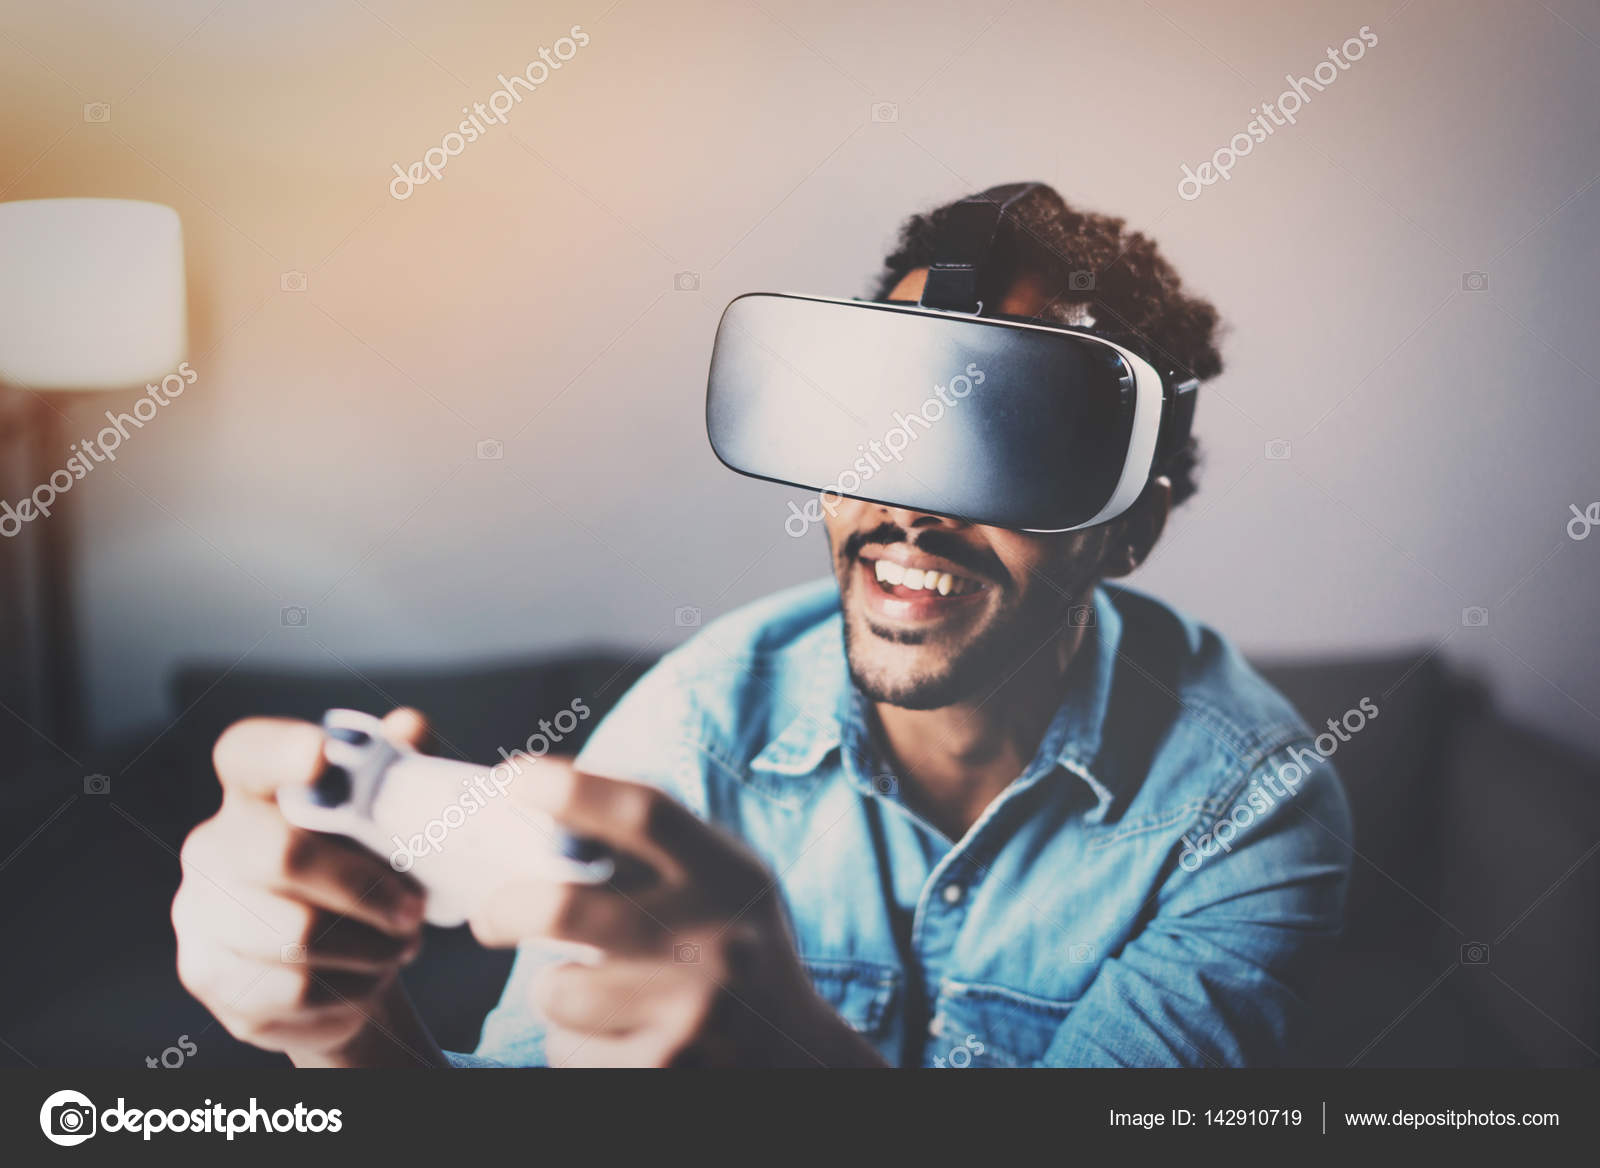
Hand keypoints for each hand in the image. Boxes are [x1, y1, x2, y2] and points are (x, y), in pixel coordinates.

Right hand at [172, 709, 443, 1066]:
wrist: (346, 969)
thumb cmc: (366, 877)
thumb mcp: (391, 824)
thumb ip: (403, 770)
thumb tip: (408, 727)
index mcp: (255, 791)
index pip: (247, 754)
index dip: (279, 752)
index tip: (320, 757)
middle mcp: (214, 845)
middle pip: (281, 854)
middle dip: (363, 886)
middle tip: (414, 909)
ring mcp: (200, 913)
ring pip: (294, 935)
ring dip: (369, 945)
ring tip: (400, 943)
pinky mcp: (210, 977)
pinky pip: (293, 989)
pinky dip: (351, 986)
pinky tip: (367, 976)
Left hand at [471, 763, 886, 1066]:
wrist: (798, 1057)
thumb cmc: (738, 950)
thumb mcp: (725, 883)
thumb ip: (660, 849)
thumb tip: (552, 807)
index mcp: (725, 876)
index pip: (642, 813)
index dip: (569, 790)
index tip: (511, 781)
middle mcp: (714, 940)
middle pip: (567, 906)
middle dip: (506, 908)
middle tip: (491, 917)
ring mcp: (691, 1013)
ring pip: (558, 992)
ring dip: (557, 992)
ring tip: (595, 994)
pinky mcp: (667, 1070)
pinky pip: (571, 1053)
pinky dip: (577, 1047)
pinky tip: (622, 1040)